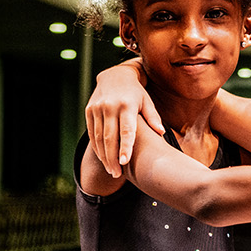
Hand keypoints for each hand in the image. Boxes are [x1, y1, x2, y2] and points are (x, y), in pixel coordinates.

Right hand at [86, 60, 163, 177]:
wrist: (115, 76)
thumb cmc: (136, 93)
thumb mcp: (147, 101)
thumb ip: (153, 117)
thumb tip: (160, 133)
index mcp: (127, 105)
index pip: (126, 130)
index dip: (125, 147)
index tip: (124, 162)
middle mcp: (110, 106)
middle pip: (110, 137)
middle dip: (112, 158)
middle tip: (117, 174)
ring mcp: (97, 108)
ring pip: (98, 137)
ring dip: (104, 156)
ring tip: (111, 171)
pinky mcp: (89, 110)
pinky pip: (91, 133)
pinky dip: (96, 147)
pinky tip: (103, 158)